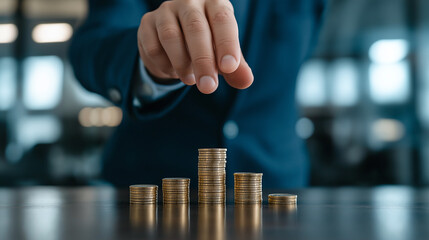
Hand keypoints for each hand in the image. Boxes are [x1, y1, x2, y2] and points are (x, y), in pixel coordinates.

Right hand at [137, 0, 253, 93]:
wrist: (176, 41)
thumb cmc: (209, 45)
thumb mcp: (224, 56)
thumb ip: (236, 68)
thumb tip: (246, 82)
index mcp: (215, 3)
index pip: (222, 19)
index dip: (227, 44)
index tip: (229, 68)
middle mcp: (190, 1)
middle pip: (196, 28)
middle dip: (203, 61)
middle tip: (208, 87)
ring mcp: (166, 10)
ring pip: (171, 36)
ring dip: (181, 63)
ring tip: (190, 80)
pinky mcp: (147, 22)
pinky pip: (153, 46)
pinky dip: (164, 65)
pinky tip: (173, 71)